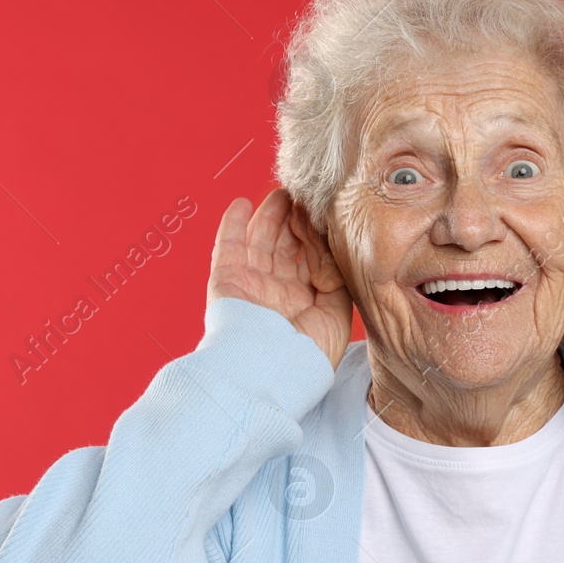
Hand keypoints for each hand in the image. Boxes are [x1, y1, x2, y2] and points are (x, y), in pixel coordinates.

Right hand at [208, 188, 354, 367]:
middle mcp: (276, 293)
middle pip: (285, 247)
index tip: (325, 212)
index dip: (316, 236)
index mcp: (302, 304)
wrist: (269, 371)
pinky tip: (241, 203)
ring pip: (260, 242)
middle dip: (294, 220)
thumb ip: (336, 280)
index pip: (310, 261)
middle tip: (304, 194)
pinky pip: (228, 247)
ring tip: (282, 192)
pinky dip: (232, 224)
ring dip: (270, 215)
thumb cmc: (306, 352)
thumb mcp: (337, 314)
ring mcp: (251, 286)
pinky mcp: (227, 281)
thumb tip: (330, 250)